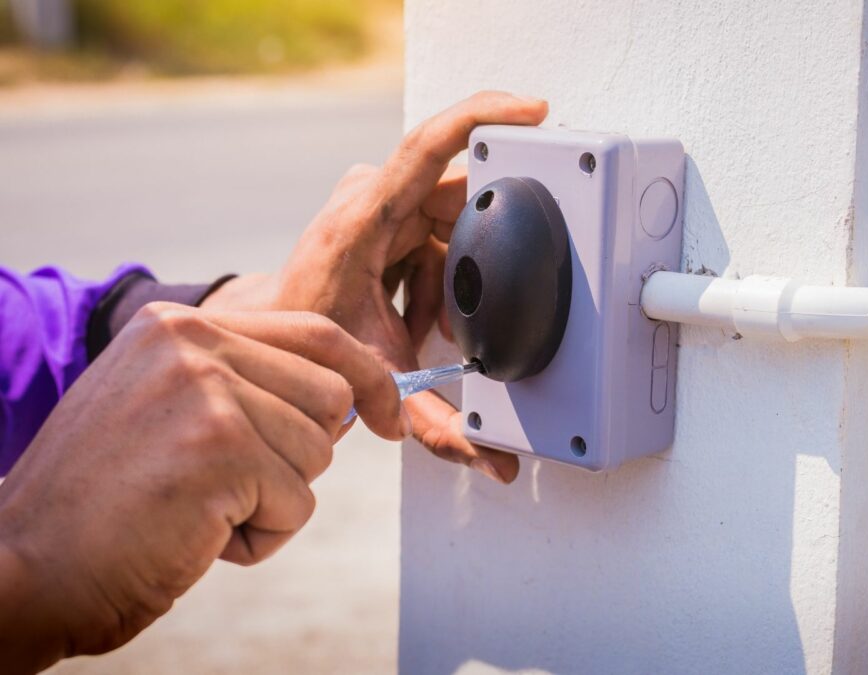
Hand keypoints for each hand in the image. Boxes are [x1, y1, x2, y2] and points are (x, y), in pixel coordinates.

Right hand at [0, 303, 403, 671]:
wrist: (25, 564)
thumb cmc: (102, 500)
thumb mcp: (166, 406)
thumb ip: (245, 384)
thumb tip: (348, 398)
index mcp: (181, 326)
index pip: (316, 334)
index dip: (366, 378)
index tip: (390, 416)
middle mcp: (194, 343)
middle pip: (330, 398)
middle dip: (296, 457)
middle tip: (224, 485)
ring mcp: (207, 391)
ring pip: (317, 454)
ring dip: (272, 501)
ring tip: (198, 509)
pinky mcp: (221, 449)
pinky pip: (297, 505)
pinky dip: (259, 536)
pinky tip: (195, 535)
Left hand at [204, 91, 548, 483]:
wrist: (271, 340)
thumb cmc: (311, 349)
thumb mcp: (379, 385)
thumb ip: (437, 426)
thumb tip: (495, 462)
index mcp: (363, 221)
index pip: (430, 148)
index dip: (485, 118)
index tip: (533, 112)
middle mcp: (368, 195)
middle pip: (458, 199)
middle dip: (477, 255)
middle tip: (454, 312)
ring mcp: (374, 195)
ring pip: (453, 219)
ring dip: (454, 273)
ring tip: (420, 324)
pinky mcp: (383, 204)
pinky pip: (439, 227)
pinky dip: (443, 271)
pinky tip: (416, 311)